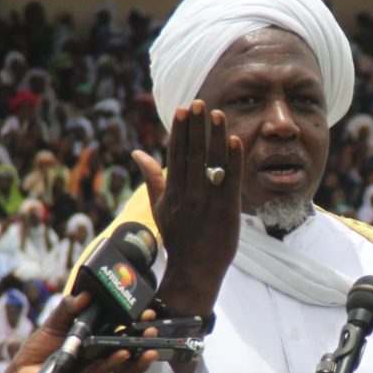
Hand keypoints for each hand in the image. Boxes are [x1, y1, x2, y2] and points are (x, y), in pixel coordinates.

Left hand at [0, 293, 157, 372]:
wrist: (24, 372)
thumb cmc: (41, 347)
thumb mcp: (54, 323)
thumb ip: (68, 309)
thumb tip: (84, 294)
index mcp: (96, 337)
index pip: (122, 329)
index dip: (137, 322)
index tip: (149, 312)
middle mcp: (100, 353)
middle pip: (128, 347)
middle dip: (143, 340)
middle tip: (152, 330)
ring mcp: (96, 369)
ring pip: (122, 365)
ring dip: (135, 357)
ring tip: (144, 348)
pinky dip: (113, 366)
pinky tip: (120, 357)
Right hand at [132, 100, 243, 314]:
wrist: (194, 270)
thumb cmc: (178, 237)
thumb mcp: (160, 207)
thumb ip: (152, 178)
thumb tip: (137, 153)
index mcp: (171, 192)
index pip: (175, 155)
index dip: (180, 131)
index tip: (183, 109)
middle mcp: (187, 194)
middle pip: (192, 154)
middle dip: (196, 127)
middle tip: (199, 102)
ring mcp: (207, 202)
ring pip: (211, 164)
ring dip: (215, 137)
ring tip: (218, 114)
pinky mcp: (227, 210)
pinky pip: (230, 181)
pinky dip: (233, 161)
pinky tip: (235, 141)